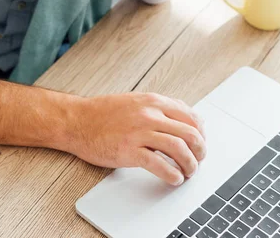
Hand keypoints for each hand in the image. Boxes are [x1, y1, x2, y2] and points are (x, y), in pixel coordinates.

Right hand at [65, 92, 206, 185]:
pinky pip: (160, 164)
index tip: (201, 142)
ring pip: (178, 149)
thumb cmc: (103, 113)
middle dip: (200, 150)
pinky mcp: (130, 151)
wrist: (78, 120)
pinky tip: (174, 178)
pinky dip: (172, 174)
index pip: (190, 115)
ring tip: (189, 172)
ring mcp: (140, 132)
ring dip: (189, 164)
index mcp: (153, 101)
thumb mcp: (135, 101)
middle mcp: (149, 114)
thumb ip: (157, 108)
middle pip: (189, 133)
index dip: (200, 132)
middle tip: (199, 160)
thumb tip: (181, 119)